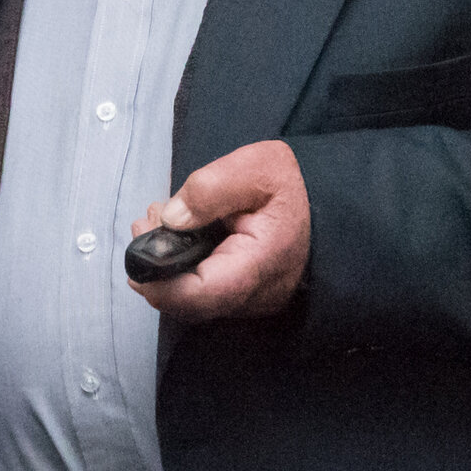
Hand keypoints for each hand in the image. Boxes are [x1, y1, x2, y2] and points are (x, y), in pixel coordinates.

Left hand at [130, 140, 307, 319]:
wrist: (328, 207)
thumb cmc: (292, 187)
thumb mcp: (258, 167)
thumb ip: (212, 187)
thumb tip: (170, 219)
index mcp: (260, 264)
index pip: (202, 294)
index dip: (161, 281)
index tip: (142, 245)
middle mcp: (253, 296)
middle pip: (188, 303)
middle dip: (156, 266)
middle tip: (148, 219)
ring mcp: (247, 303)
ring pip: (190, 302)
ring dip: (165, 265)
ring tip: (159, 219)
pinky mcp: (240, 300)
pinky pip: (200, 295)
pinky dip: (179, 268)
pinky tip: (176, 235)